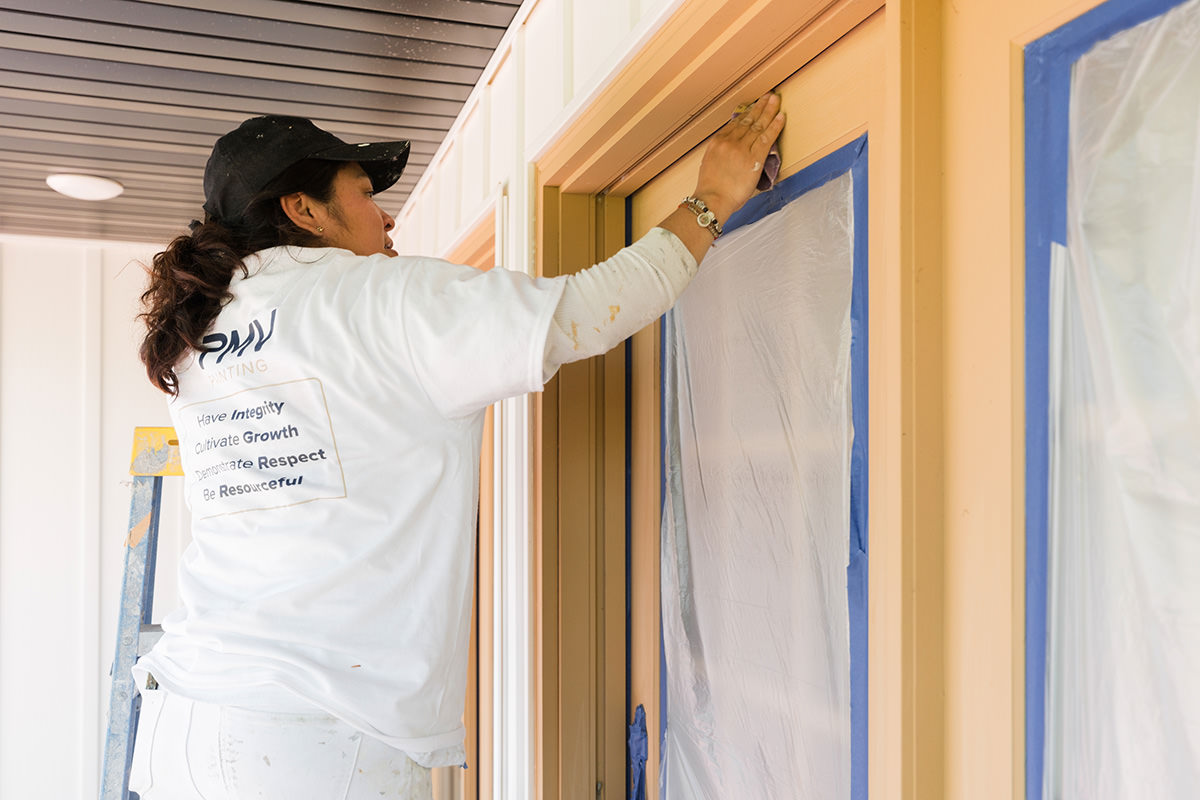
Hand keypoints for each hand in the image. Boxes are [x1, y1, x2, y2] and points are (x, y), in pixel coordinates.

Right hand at [692, 92, 785, 221]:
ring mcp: (742, 148)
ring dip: (768, 111)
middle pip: (748, 120)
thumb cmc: (711, 189)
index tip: (754, 106)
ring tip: (775, 100)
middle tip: (768, 97)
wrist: (712, 200)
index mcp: (717, 142)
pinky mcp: (754, 158)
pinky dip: (775, 126)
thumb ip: (722, 154)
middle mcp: (729, 141)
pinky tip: (781, 116)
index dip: (747, 113)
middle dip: (759, 107)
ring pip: (758, 125)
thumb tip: (732, 152)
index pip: (735, 123)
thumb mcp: (710, 164)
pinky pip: (767, 137)